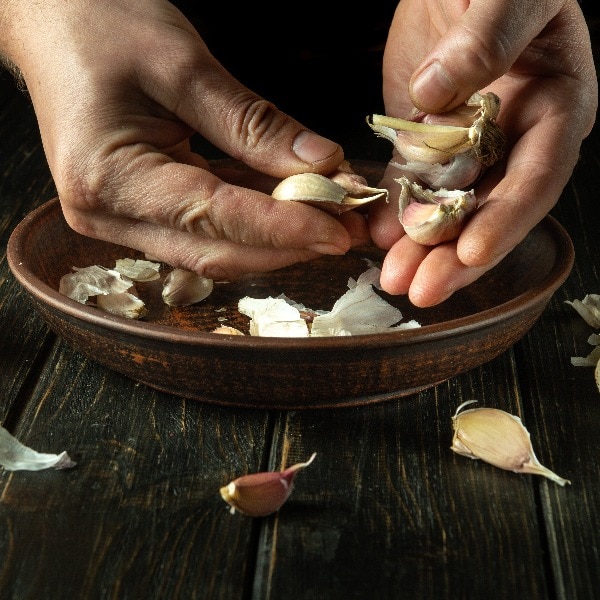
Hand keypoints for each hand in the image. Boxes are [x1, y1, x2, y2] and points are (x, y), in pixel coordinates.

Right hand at [0, 0, 368, 279]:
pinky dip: (254, 225)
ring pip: (214, 249)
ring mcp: (122, 220)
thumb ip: (253, 124)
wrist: (52, 21)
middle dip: (287, 245)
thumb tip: (322, 163)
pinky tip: (293, 212)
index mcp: (109, 178)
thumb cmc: (102, 25)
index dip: (282, 228)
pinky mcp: (140, 213)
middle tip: (346, 228)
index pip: (213, 217)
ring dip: (277, 241)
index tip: (339, 228)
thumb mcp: (183, 66)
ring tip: (331, 221)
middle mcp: (109, 215)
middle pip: (215, 251)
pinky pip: (206, 231)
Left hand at [369, 0, 596, 305]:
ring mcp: (469, 146)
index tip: (469, 252)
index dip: (506, 220)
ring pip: (450, 209)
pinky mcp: (428, 141)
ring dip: (422, 249)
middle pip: (490, 210)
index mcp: (555, 106)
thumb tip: (439, 92)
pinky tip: (377, 240)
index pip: (536, 176)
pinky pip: (413, 187)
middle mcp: (515, 138)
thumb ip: (488, 37)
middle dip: (456, 255)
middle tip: (420, 290)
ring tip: (394, 280)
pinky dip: (396, 217)